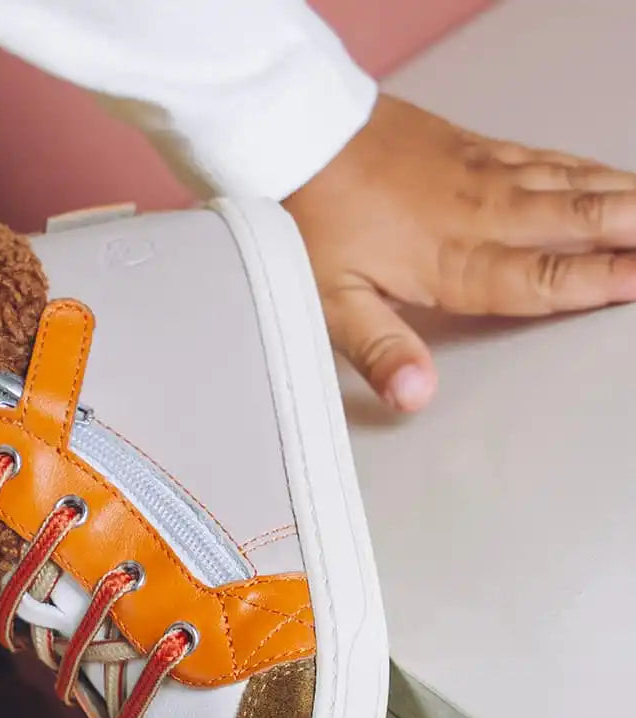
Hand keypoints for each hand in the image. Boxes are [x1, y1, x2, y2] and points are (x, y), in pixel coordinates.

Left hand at [284, 95, 635, 410]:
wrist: (301, 134)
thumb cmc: (313, 219)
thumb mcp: (331, 301)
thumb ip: (379, 350)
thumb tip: (415, 395)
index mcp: (454, 259)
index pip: (544, 278)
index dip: (603, 282)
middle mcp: (483, 213)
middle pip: (582, 222)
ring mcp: (485, 175)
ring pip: (577, 184)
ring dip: (630, 198)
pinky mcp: (478, 149)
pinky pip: (551, 158)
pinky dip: (592, 168)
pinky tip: (613, 175)